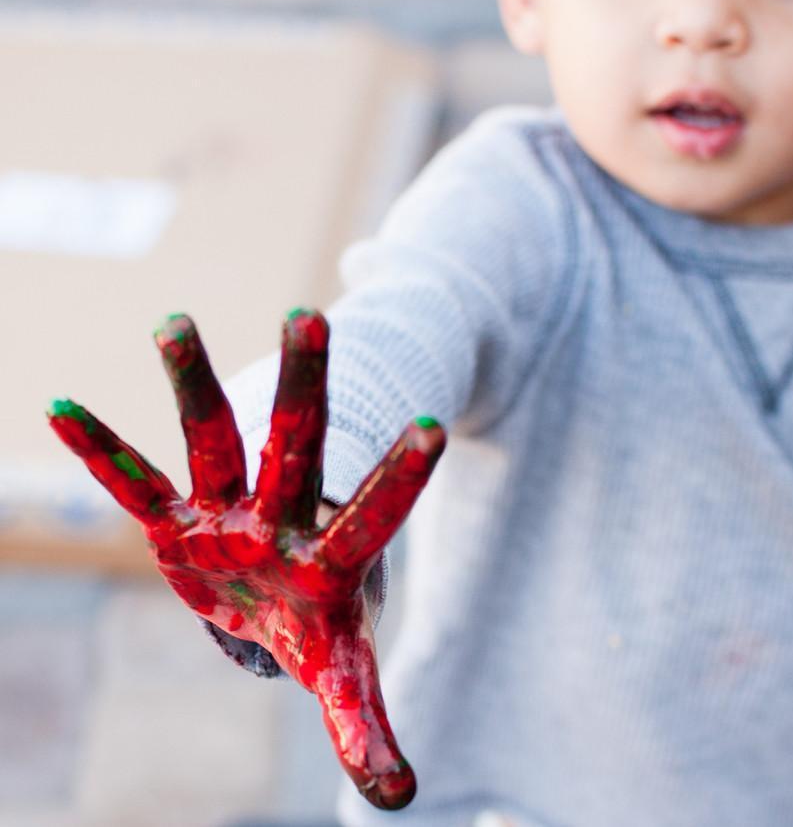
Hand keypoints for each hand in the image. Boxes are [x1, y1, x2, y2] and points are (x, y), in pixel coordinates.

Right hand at [47, 309, 445, 809]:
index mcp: (333, 553)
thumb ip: (365, 727)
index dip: (401, 476)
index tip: (432, 423)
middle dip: (304, 387)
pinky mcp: (179, 517)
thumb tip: (400, 800)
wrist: (279, 591)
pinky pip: (137, 481)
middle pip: (297, 444)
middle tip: (308, 314)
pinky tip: (61, 409)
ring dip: (192, 385)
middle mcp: (282, 516)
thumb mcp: (343, 677)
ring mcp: (229, 509)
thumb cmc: (318, 625)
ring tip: (173, 323)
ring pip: (214, 436)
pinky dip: (103, 454)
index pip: (374, 511)